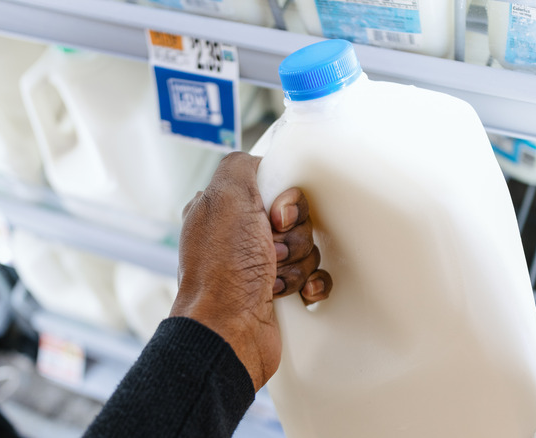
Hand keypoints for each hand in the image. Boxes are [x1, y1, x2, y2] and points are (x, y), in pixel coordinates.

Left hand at [170, 152, 331, 390]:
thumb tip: (260, 163)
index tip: (276, 215)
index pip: (273, 187)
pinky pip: (312, 276)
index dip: (283, 201)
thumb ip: (241, 165)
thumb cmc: (223, 272)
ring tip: (272, 275)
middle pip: (294, 218)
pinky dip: (310, 282)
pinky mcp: (276, 292)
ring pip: (305, 247)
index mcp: (223, 210)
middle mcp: (238, 237)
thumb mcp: (226, 197)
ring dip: (297, 262)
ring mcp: (256, 266)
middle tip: (271, 249)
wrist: (229, 330)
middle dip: (292, 235)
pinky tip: (296, 290)